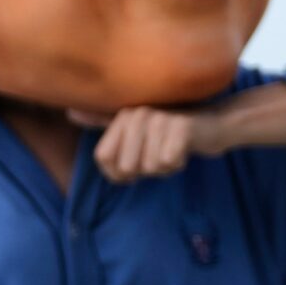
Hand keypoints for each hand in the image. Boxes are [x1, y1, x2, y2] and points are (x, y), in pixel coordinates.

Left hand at [75, 106, 208, 181]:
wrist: (214, 125)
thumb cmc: (172, 131)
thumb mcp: (137, 127)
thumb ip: (104, 120)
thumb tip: (71, 112)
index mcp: (123, 116)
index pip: (105, 159)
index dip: (121, 172)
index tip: (139, 162)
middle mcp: (137, 113)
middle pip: (126, 166)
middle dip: (146, 170)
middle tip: (161, 153)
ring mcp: (159, 118)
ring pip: (149, 167)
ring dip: (165, 167)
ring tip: (174, 149)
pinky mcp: (180, 127)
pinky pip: (167, 162)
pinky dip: (178, 163)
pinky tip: (185, 150)